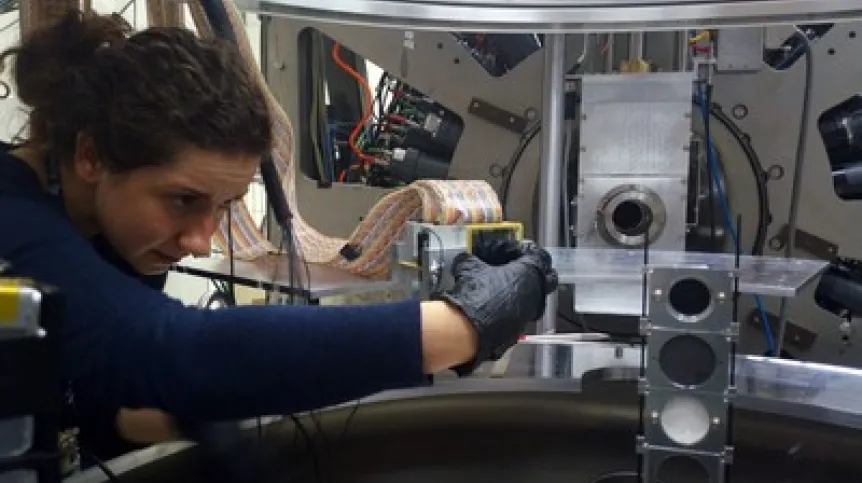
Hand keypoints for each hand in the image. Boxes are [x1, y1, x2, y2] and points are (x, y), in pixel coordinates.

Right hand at [433, 241, 557, 375]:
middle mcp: (535, 292)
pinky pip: (523, 313)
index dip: (529, 250)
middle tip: (521, 267)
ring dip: (525, 290)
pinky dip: (515, 306)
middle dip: (538, 271)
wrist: (471, 329)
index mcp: (529, 271)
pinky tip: (498, 305)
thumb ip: (471, 258)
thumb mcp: (469, 267)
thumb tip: (466, 257)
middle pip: (549, 278)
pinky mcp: (520, 328)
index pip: (540, 255)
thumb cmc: (476, 293)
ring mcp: (530, 312)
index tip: (519, 250)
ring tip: (506, 287)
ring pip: (536, 297)